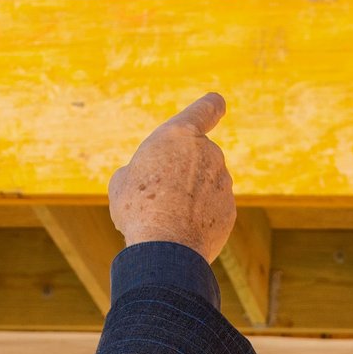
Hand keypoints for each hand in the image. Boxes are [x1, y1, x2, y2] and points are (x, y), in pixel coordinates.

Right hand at [109, 94, 236, 262]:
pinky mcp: (230, 210)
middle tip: (157, 196)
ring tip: (166, 219)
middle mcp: (209, 152)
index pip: (207, 108)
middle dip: (183, 171)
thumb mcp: (123, 183)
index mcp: (180, 135)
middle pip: (198, 156)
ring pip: (205, 184)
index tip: (217, 105)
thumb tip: (145, 182)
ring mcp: (224, 181)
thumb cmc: (138, 208)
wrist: (166, 248)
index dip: (211, 106)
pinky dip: (200, 218)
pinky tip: (181, 233)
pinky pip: (212, 209)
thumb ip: (141, 172)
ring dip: (190, 197)